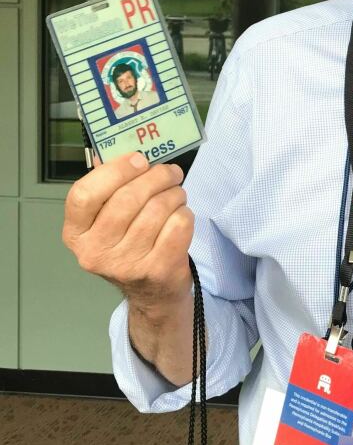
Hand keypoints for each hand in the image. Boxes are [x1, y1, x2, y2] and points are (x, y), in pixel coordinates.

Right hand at [62, 151, 193, 303]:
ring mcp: (126, 264)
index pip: (84, 195)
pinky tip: (180, 216)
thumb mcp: (107, 221)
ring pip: (157, 209)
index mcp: (76, 234)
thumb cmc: (129, 245)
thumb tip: (118, 152)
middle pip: (128, 198)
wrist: (152, 293)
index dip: (114, 171)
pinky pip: (178, 225)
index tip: (138, 159)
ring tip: (177, 194)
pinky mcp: (157, 270)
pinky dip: (185, 213)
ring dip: (174, 194)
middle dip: (156, 177)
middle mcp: (95, 252)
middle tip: (170, 172)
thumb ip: (108, 188)